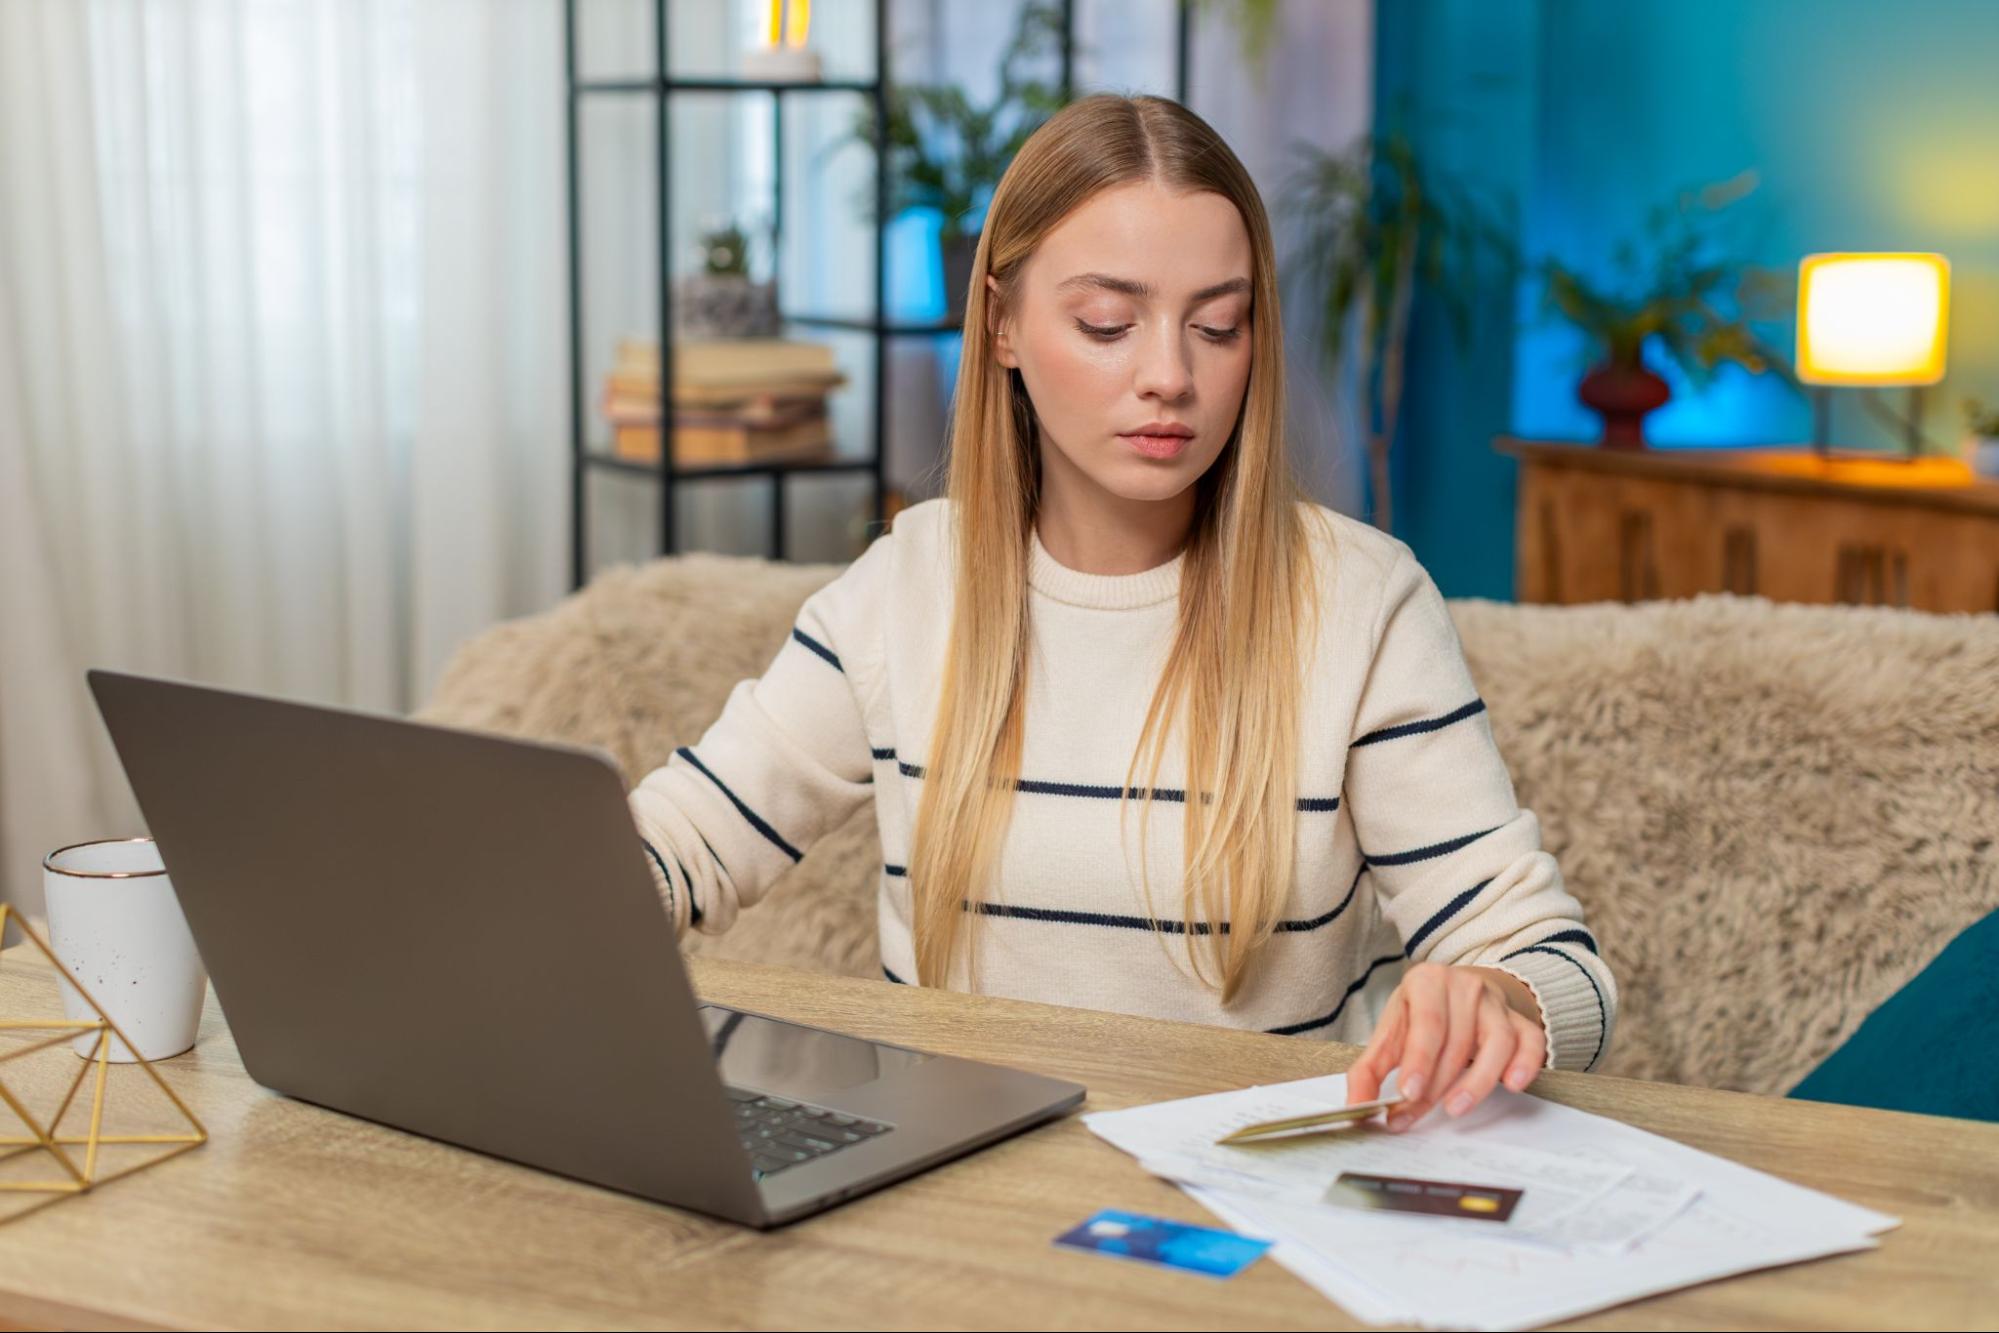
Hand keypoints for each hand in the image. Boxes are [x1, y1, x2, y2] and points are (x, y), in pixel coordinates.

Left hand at [1344, 963, 1546, 1130]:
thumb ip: (1368, 1071)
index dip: (1419, 1060)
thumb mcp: (1390, 1033)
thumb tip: (1355, 1108)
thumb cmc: (1419, 1016)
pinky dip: (1526, 1063)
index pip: (1427, 1023)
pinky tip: (1511, 1084)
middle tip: (1414, 1114)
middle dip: (1435, 1085)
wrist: (1458, 991)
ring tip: (1456, 1108)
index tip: (1409, 1092)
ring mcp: (1496, 1003)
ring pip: (1497, 1042)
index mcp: (1426, 982)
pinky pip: (1531, 1041)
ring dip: (1477, 1081)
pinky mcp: (1520, 1020)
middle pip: (1456, 1041)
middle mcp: (1464, 986)